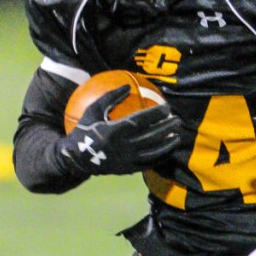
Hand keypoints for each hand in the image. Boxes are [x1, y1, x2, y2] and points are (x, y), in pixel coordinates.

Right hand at [61, 86, 182, 175]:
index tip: (167, 107)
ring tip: (178, 136)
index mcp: (114, 130)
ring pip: (153, 152)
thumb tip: (127, 85)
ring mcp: (127, 159)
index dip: (156, 114)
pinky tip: (169, 151)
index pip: (141, 120)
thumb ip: (110, 98)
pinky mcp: (129, 169)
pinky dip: (161, 157)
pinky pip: (149, 163)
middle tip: (178, 120)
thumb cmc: (85, 130)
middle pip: (151, 136)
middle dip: (167, 127)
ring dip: (168, 144)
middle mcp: (123, 146)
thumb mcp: (92, 111)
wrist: (77, 158)